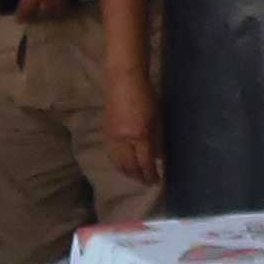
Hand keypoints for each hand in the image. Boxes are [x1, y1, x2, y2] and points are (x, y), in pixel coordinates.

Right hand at [104, 63, 159, 186]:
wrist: (123, 81)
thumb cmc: (146, 96)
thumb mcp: (157, 118)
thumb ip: (158, 140)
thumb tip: (159, 158)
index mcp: (139, 136)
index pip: (145, 163)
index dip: (150, 174)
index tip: (156, 181)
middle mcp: (123, 140)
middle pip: (129, 166)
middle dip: (138, 177)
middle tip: (147, 182)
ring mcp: (112, 137)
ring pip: (118, 162)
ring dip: (127, 173)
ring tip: (136, 177)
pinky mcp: (105, 132)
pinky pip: (111, 154)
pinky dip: (118, 163)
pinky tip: (123, 165)